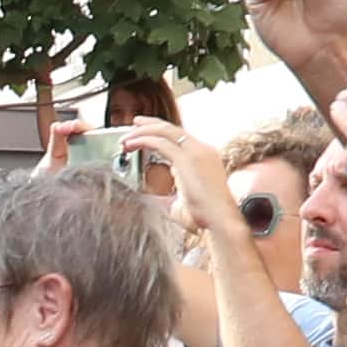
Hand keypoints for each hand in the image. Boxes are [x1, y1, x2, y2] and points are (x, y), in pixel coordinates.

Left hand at [91, 119, 248, 248]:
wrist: (220, 222)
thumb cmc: (205, 218)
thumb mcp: (183, 202)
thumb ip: (168, 195)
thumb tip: (150, 197)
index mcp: (205, 156)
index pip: (180, 137)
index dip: (161, 132)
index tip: (146, 131)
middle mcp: (203, 150)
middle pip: (172, 128)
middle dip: (150, 124)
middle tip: (134, 124)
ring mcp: (196, 152)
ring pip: (164, 131)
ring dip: (142, 132)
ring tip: (125, 139)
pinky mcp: (187, 159)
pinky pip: (160, 142)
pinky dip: (143, 140)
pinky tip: (131, 144)